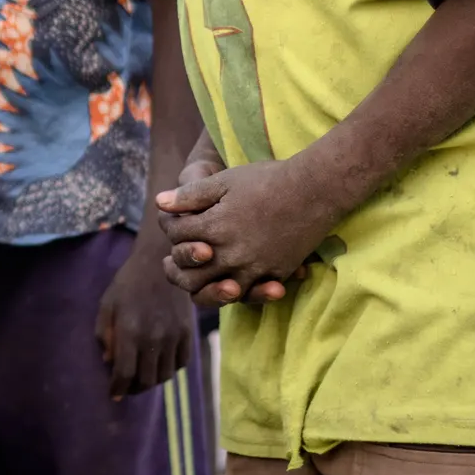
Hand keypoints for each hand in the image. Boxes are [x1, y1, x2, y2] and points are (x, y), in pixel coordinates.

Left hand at [96, 232, 192, 400]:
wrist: (160, 263)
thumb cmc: (128, 283)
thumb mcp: (107, 305)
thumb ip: (105, 335)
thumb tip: (108, 363)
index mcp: (130, 331)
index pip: (125, 373)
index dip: (118, 388)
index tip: (113, 394)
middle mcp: (154, 338)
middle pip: (146, 380)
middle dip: (134, 388)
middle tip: (126, 387)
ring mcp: (174, 336)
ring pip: (164, 376)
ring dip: (152, 382)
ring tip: (142, 378)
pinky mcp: (188, 333)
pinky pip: (181, 364)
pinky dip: (170, 370)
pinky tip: (160, 365)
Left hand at [157, 157, 331, 307]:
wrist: (315, 189)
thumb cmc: (267, 180)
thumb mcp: (223, 180)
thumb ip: (190, 196)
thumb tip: (159, 203)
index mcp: (213, 228)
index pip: (177, 237)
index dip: (172, 228)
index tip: (176, 222)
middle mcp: (230, 253)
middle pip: (191, 273)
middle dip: (180, 266)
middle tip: (180, 260)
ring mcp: (254, 267)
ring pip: (219, 291)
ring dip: (207, 287)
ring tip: (205, 278)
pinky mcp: (276, 274)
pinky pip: (251, 294)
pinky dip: (241, 293)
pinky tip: (236, 286)